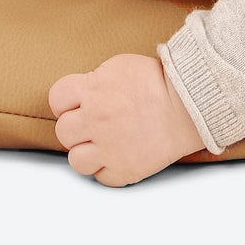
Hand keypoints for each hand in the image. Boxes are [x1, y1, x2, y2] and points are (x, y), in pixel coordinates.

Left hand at [48, 52, 206, 186]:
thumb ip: (94, 81)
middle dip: (76, 127)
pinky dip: (108, 169)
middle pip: (63, 131)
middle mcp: (95, 120)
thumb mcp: (119, 66)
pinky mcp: (123, 171)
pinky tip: (119, 155)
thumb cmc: (158, 81)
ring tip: (103, 144)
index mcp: (93, 90)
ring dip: (87, 152)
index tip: (76, 103)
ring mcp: (108, 149)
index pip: (56, 99)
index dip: (66, 101)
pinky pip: (100, 178)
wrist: (188, 106)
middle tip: (93, 124)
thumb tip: (81, 94)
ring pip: (76, 160)